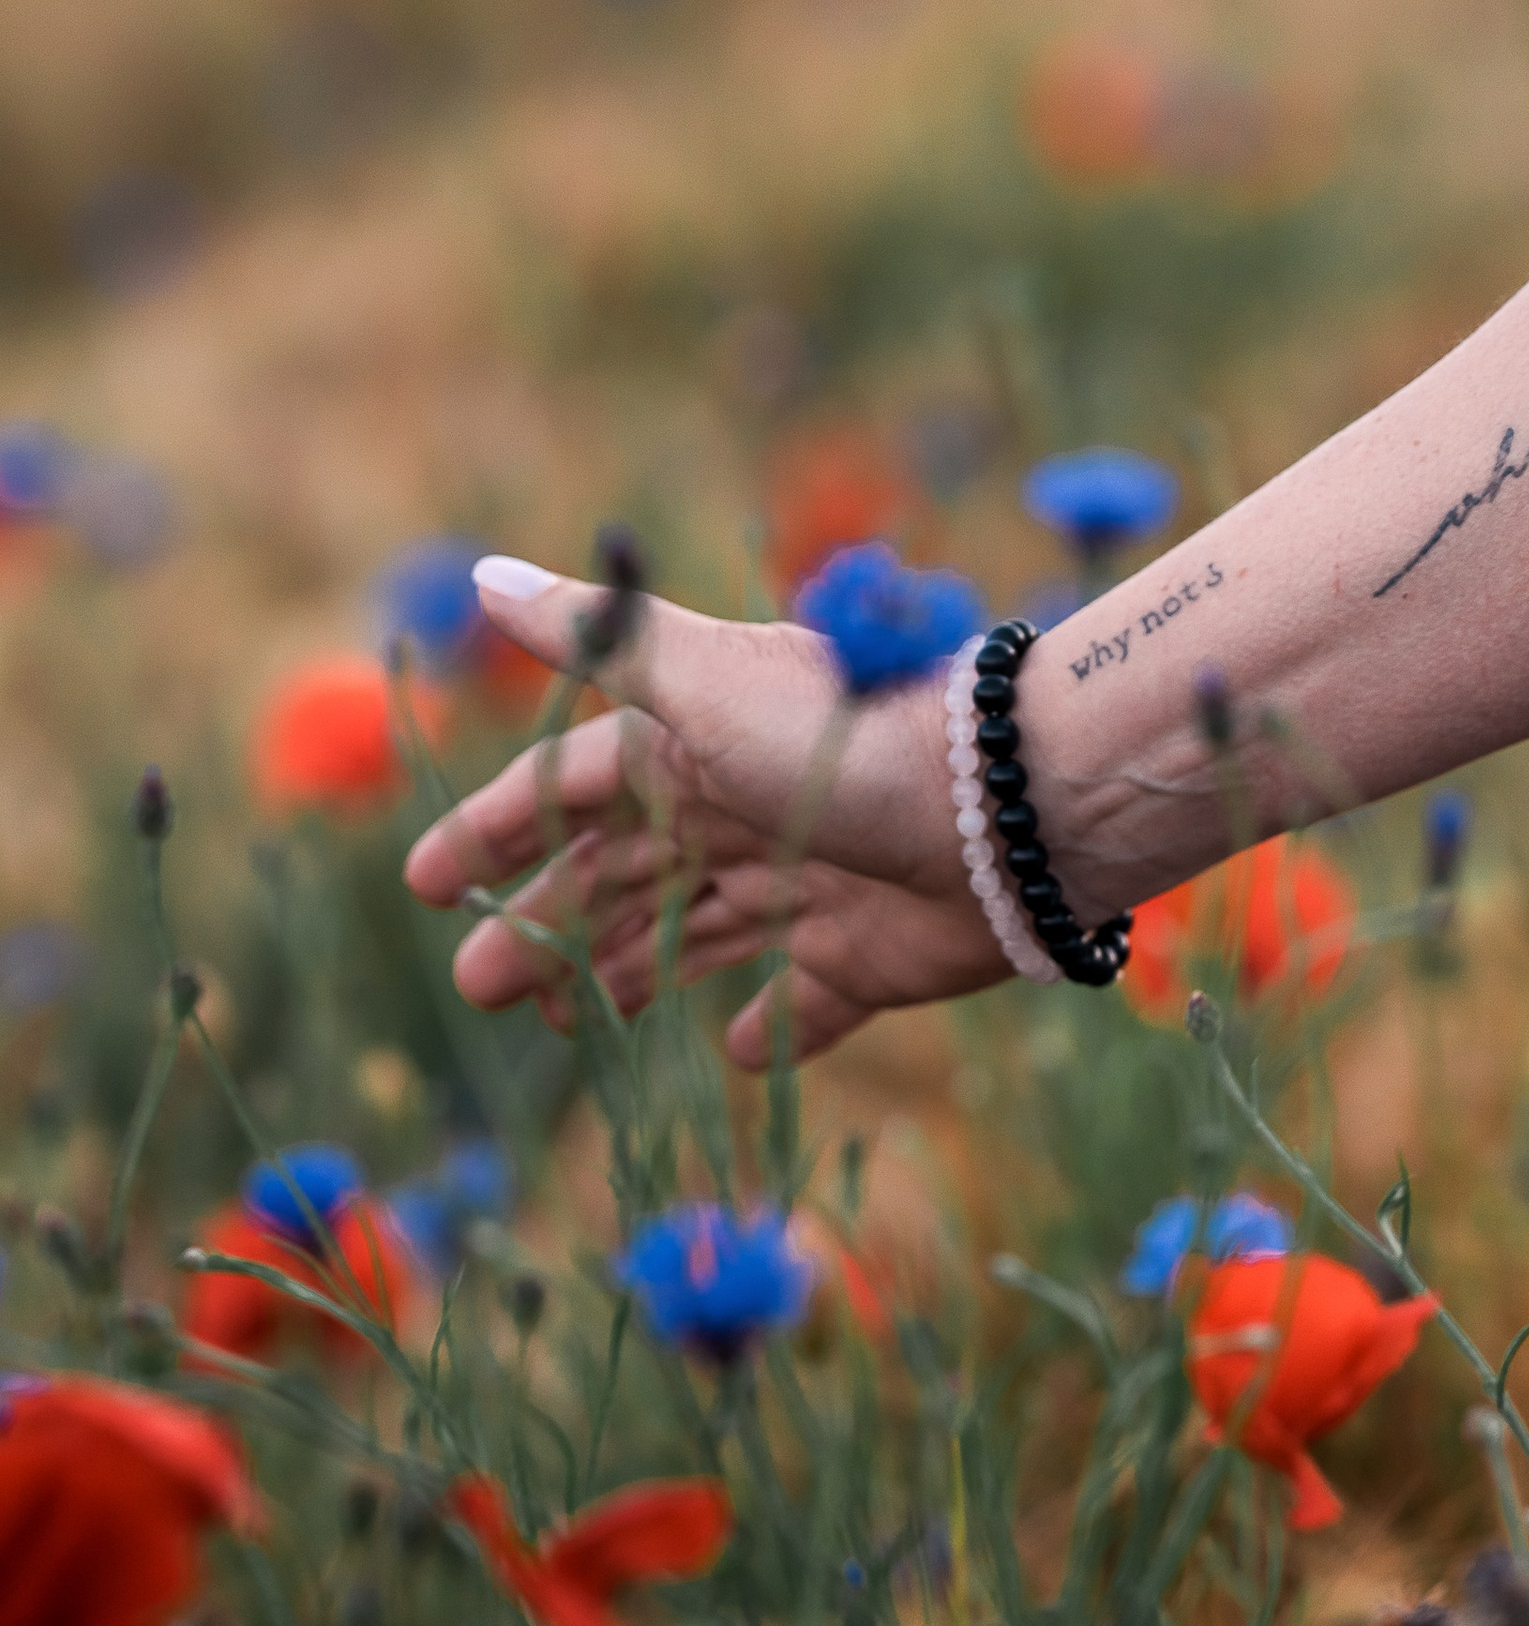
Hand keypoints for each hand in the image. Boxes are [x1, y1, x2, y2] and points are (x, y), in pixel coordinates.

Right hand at [401, 559, 1007, 1063]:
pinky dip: (774, 1028)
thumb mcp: (702, 680)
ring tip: (561, 1026)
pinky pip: (808, 999)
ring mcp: (805, 883)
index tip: (425, 883)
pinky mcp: (868, 954)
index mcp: (693, 747)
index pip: (569, 792)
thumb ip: (596, 636)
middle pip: (619, 876)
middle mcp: (743, 811)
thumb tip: (480, 573)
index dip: (497, 831)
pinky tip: (736, 1052)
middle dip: (543, 926)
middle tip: (476, 987)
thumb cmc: (841, 734)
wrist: (1006, 806)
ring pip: (690, 935)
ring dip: (624, 975)